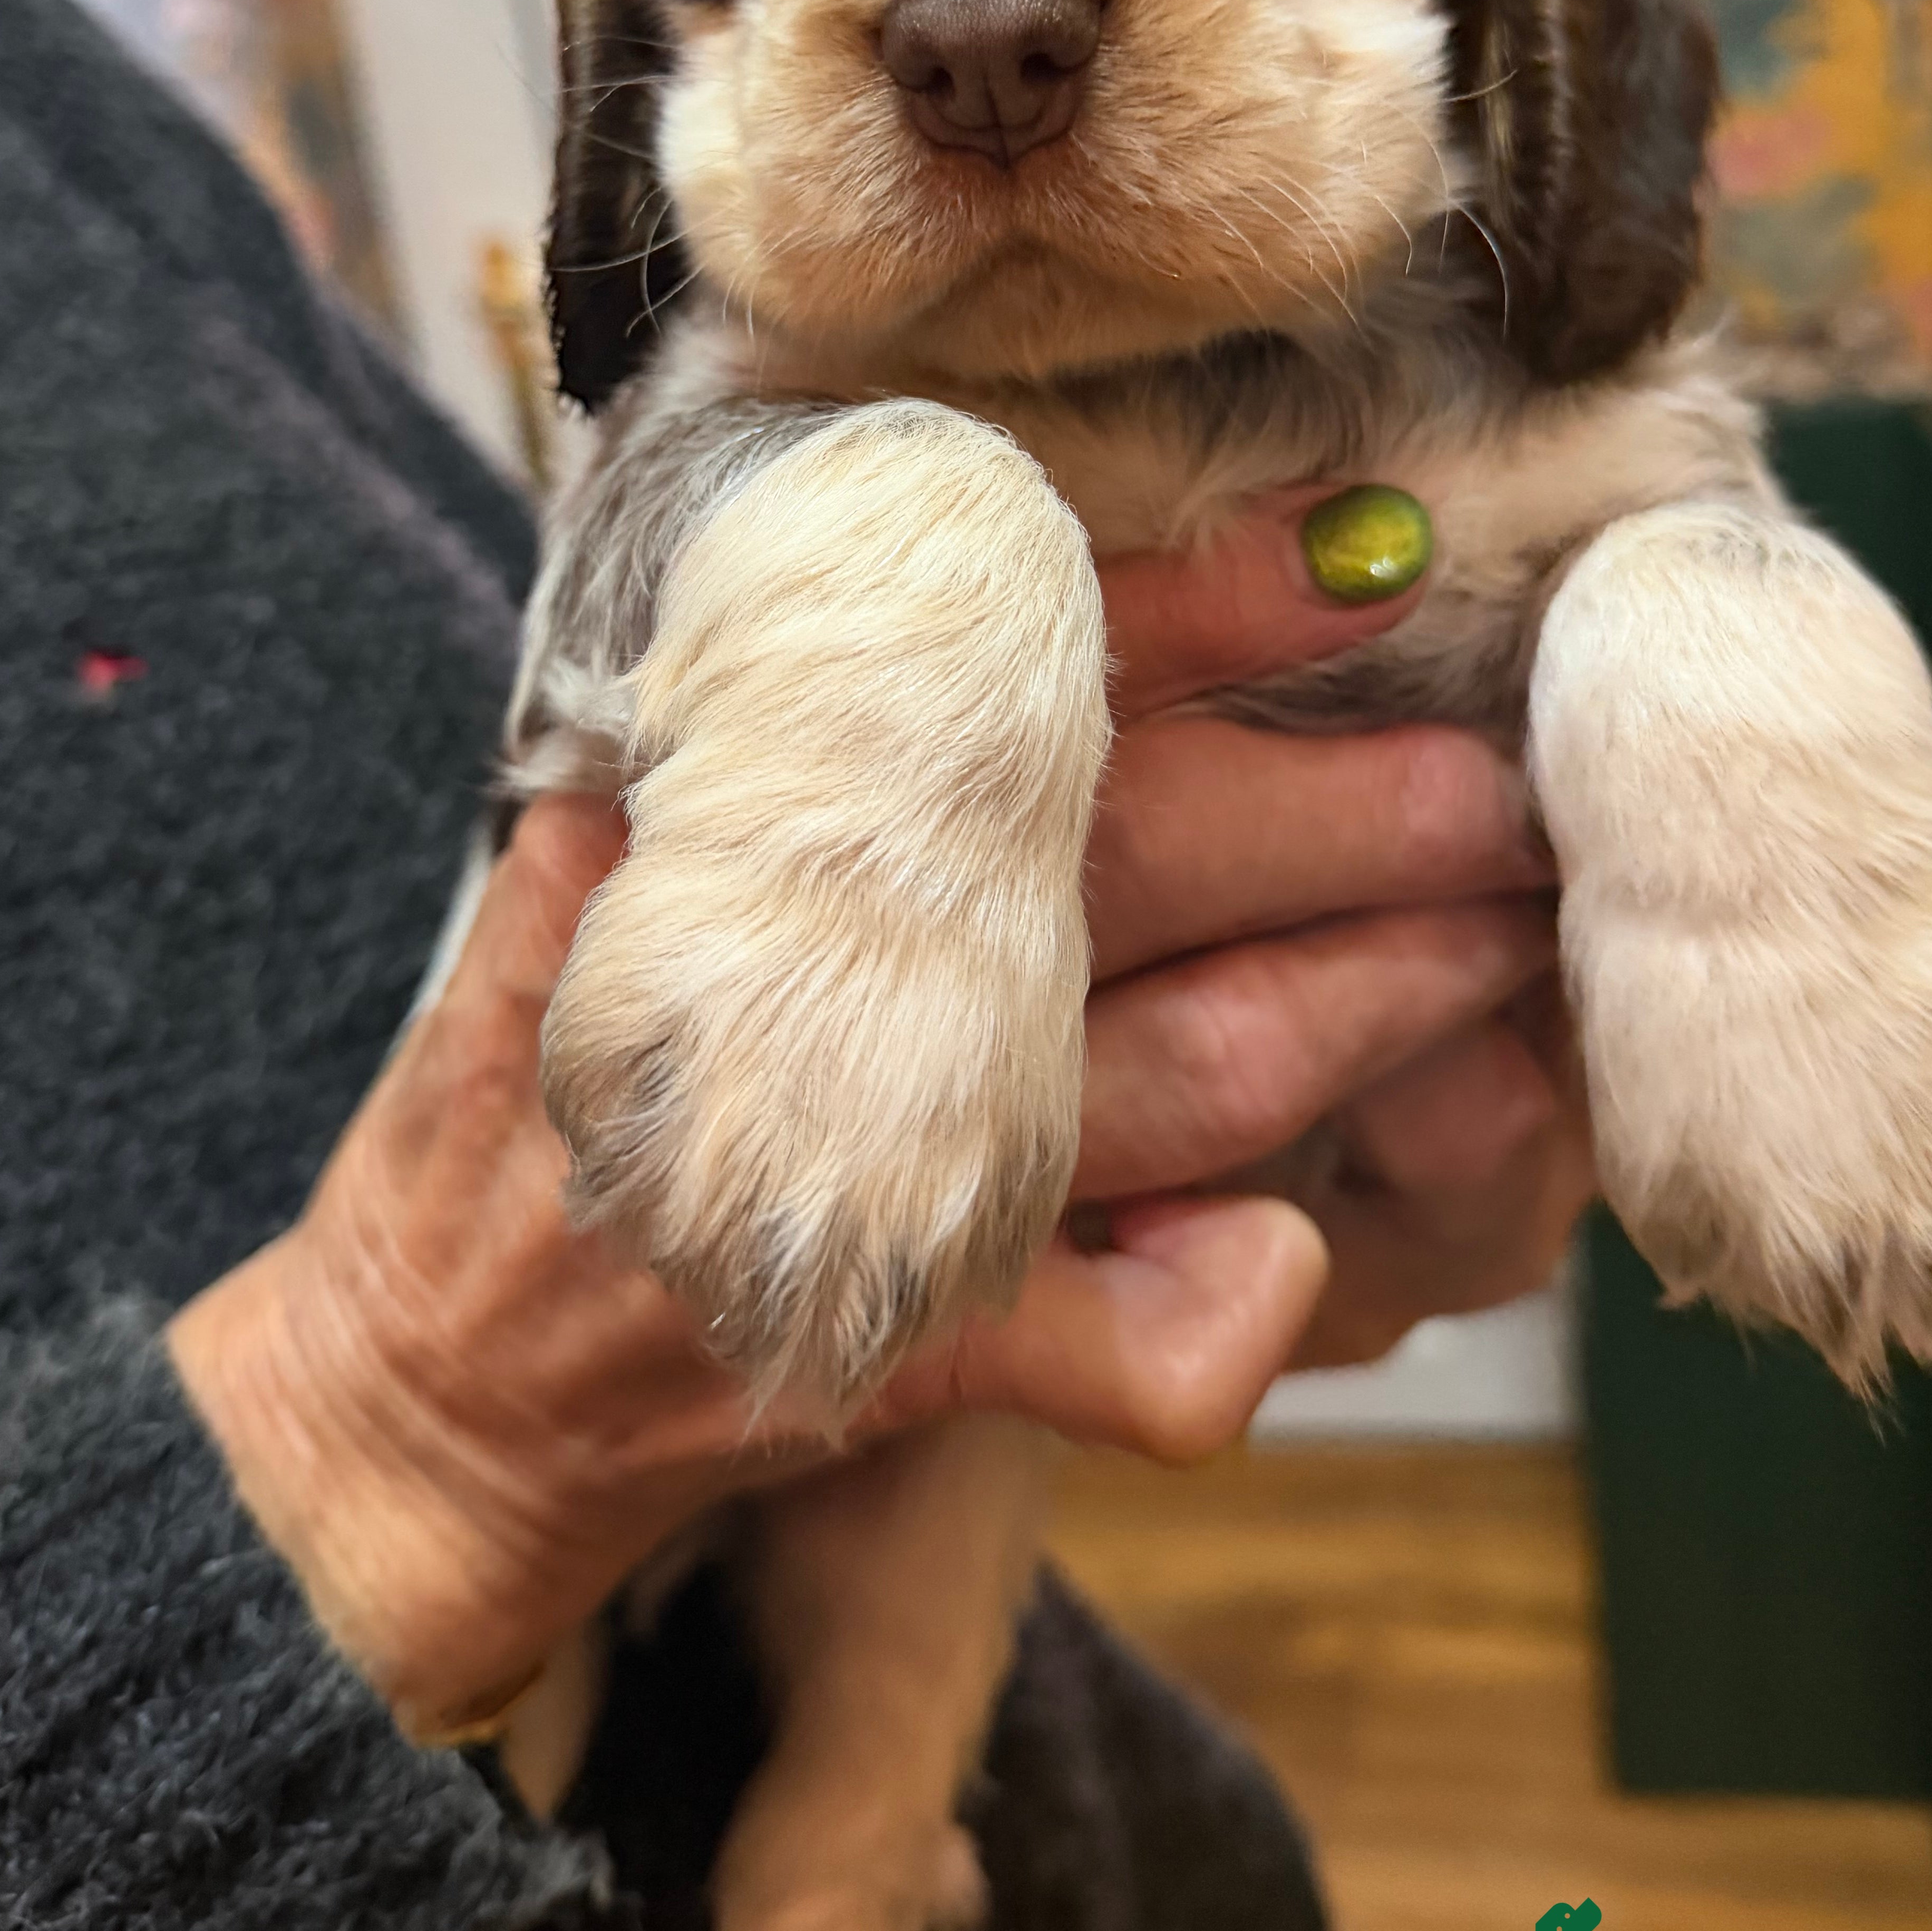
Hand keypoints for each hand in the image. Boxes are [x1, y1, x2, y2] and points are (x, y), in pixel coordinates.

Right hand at [169, 490, 1579, 1735]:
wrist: (429, 1383)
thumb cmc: (528, 1086)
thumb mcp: (580, 848)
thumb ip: (741, 730)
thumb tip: (946, 547)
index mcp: (747, 833)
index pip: (1013, 685)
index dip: (1204, 609)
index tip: (1370, 549)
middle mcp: (828, 987)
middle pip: (1145, 870)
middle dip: (1350, 822)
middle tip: (1502, 780)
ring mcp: (873, 1180)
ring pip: (1180, 1078)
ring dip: (1359, 1012)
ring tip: (1493, 947)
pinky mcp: (896, 1358)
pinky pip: (1107, 1353)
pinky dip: (1212, 1313)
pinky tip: (1295, 1258)